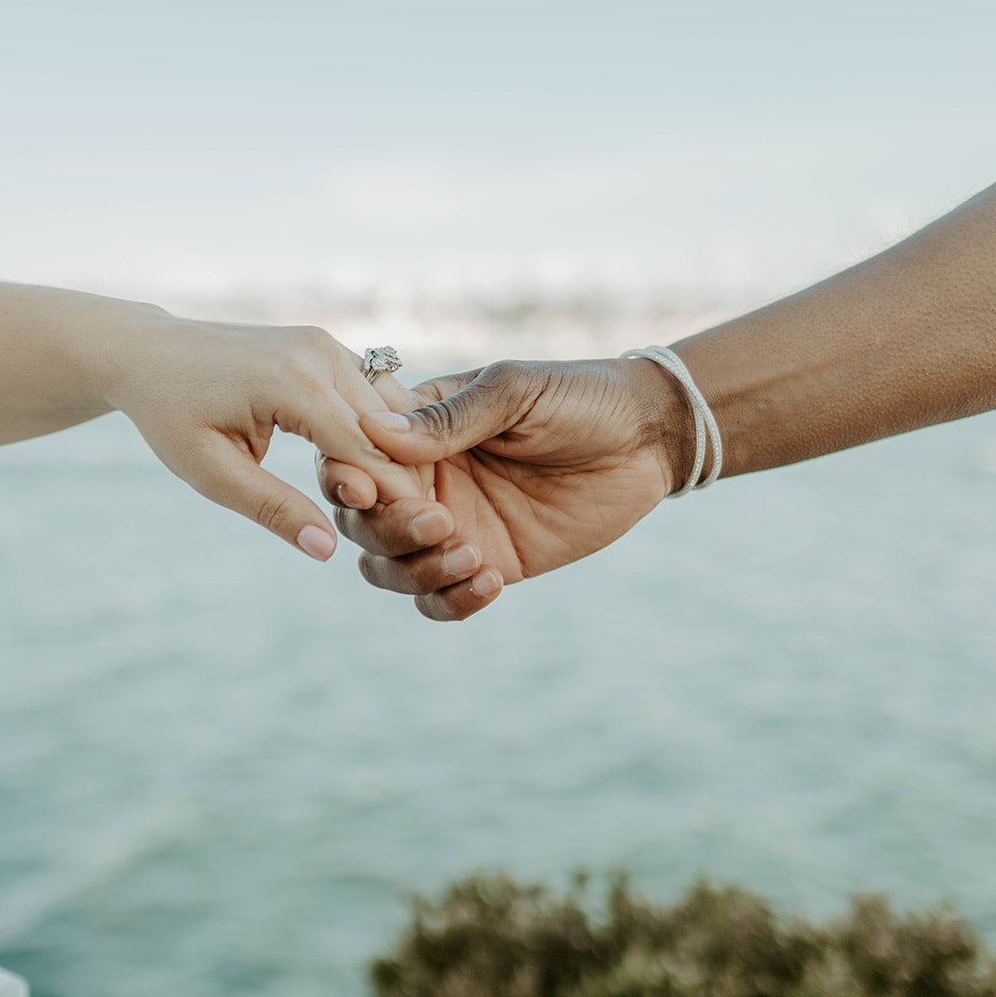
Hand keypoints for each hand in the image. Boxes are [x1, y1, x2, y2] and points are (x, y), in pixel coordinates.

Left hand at [105, 313, 427, 559]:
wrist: (147, 354)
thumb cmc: (170, 415)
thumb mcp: (212, 472)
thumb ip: (274, 509)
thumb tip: (329, 550)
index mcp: (292, 382)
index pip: (368, 450)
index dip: (391, 499)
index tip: (404, 538)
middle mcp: (319, 353)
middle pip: (392, 429)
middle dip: (402, 481)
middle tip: (402, 529)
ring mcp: (326, 343)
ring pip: (393, 409)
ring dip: (395, 456)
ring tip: (379, 502)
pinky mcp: (326, 345)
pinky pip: (374, 393)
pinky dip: (381, 431)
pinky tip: (368, 470)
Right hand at [318, 357, 685, 617]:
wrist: (649, 439)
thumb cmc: (580, 397)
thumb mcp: (514, 394)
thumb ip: (449, 418)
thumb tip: (373, 431)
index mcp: (417, 430)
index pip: (352, 458)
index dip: (346, 479)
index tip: (369, 491)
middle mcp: (423, 481)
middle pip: (360, 524)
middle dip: (387, 532)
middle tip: (441, 521)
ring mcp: (451, 527)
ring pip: (388, 569)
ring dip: (416, 571)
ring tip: (472, 557)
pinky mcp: (486, 564)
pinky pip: (440, 600)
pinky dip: (450, 602)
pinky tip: (490, 583)